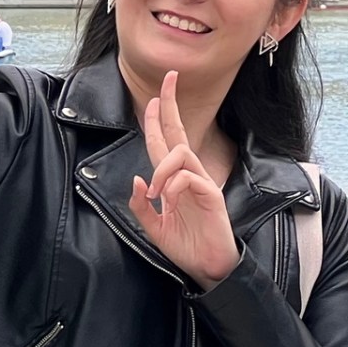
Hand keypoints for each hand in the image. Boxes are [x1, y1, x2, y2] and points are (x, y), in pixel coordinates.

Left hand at [129, 70, 240, 288]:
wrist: (208, 267)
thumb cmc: (186, 245)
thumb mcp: (153, 227)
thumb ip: (140, 205)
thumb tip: (136, 179)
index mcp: (174, 179)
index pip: (164, 142)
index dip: (158, 118)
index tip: (153, 96)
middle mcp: (188, 174)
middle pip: (178, 131)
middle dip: (171, 105)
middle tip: (169, 78)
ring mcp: (201, 182)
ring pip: (181, 153)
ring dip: (162, 167)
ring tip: (156, 192)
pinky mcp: (211, 195)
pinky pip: (189, 178)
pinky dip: (173, 186)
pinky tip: (168, 202)